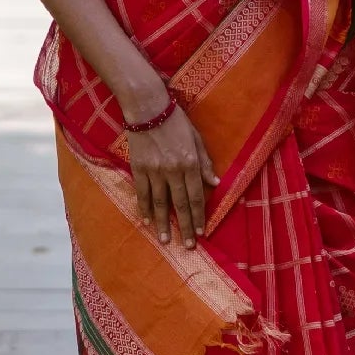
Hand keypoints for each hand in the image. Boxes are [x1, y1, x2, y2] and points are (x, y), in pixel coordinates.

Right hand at [127, 102, 219, 246]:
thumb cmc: (176, 121)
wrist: (147, 107)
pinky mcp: (138, 168)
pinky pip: (142, 193)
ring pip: (160, 203)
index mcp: (190, 163)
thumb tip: (215, 184)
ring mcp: (154, 171)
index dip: (199, 215)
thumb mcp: (196, 138)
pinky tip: (146, 221)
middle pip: (180, 204)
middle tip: (188, 246)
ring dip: (163, 224)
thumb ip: (205, 162)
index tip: (202, 233)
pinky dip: (144, 208)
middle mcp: (173, 170)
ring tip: (166, 240)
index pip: (196, 196)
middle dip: (185, 227)